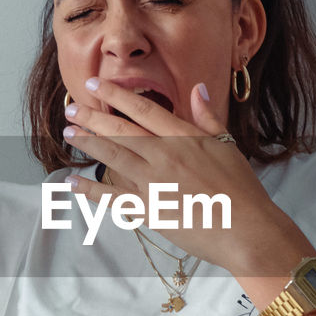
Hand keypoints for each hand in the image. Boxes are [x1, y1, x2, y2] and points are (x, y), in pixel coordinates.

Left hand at [63, 77, 309, 279]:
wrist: (246, 230)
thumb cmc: (241, 189)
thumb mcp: (227, 145)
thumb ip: (207, 117)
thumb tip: (197, 88)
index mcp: (184, 138)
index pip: (144, 110)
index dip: (117, 95)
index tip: (97, 85)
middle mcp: (165, 157)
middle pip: (121, 131)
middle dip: (93, 118)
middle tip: (71, 110)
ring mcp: (154, 184)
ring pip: (113, 157)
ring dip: (88, 144)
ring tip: (69, 134)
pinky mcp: (149, 211)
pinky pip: (113, 198)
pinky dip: (91, 189)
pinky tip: (73, 182)